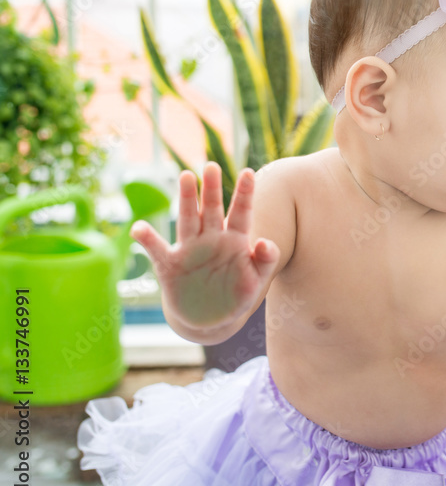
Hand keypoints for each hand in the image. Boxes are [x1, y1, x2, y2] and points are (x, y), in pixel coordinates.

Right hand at [130, 162, 279, 331]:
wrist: (210, 320)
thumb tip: (266, 242)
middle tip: (212, 166)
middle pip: (212, 209)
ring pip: (188, 220)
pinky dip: (147, 239)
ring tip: (187, 176)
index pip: (241, 212)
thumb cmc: (237, 294)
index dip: (245, 193)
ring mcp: (189, 250)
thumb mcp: (256, 281)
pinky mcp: (170, 265)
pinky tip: (139, 228)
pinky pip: (156, 249)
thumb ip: (265, 261)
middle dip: (212, 189)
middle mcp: (211, 238)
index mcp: (235, 240)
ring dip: (187, 199)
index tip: (249, 171)